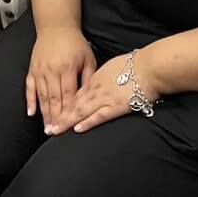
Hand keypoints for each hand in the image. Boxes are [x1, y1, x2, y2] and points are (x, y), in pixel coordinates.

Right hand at [26, 26, 96, 130]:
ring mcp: (40, 71)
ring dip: (44, 114)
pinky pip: (29, 87)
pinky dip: (29, 101)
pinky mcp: (32, 69)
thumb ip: (88, 78)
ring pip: (42, 97)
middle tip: (56, 134)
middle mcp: (51, 71)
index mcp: (66, 68)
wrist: (56, 26)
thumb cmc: (75, 43)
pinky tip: (31, 113)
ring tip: (47, 129)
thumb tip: (89, 97)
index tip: (69, 126)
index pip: (68, 96)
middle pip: (54, 100)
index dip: (69, 113)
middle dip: (55, 119)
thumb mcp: (87, 58)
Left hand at [48, 48, 167, 135]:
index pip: (74, 94)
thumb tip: (97, 82)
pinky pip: (99, 116)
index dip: (62, 105)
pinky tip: (77, 129)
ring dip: (67, 122)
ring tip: (55, 131)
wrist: (150, 66)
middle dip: (59, 116)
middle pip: (73, 104)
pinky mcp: (117, 106)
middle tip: (48, 128)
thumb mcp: (112, 67)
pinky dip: (87, 122)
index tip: (52, 113)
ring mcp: (106, 97)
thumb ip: (102, 77)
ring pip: (82, 111)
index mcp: (95, 78)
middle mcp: (96, 88)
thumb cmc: (135, 65)